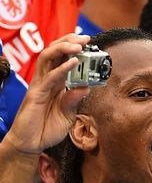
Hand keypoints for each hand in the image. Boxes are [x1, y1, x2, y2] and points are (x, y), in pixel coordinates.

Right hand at [4, 34, 89, 155]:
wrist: (30, 144)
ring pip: (48, 58)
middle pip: (54, 52)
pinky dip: (62, 68)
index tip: (89, 42)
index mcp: (55, 83)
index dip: (74, 47)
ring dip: (64, 48)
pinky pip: (49, 77)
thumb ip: (74, 100)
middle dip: (69, 41)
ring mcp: (39, 86)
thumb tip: (86, 87)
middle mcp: (46, 80)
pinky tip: (74, 63)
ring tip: (79, 45)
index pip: (62, 58)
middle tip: (86, 38)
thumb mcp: (67, 115)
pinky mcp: (36, 95)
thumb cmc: (46, 129)